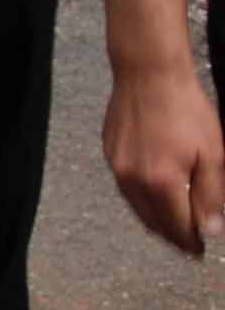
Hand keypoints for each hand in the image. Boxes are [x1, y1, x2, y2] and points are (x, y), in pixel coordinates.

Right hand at [104, 64, 224, 254]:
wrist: (148, 73)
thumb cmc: (184, 108)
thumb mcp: (212, 154)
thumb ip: (210, 195)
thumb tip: (209, 229)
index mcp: (162, 182)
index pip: (178, 227)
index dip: (192, 242)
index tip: (201, 249)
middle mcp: (133, 179)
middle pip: (153, 223)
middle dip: (172, 236)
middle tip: (188, 242)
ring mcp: (117, 166)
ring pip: (136, 208)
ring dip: (155, 220)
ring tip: (173, 222)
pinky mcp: (109, 153)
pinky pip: (125, 187)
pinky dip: (141, 198)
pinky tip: (154, 192)